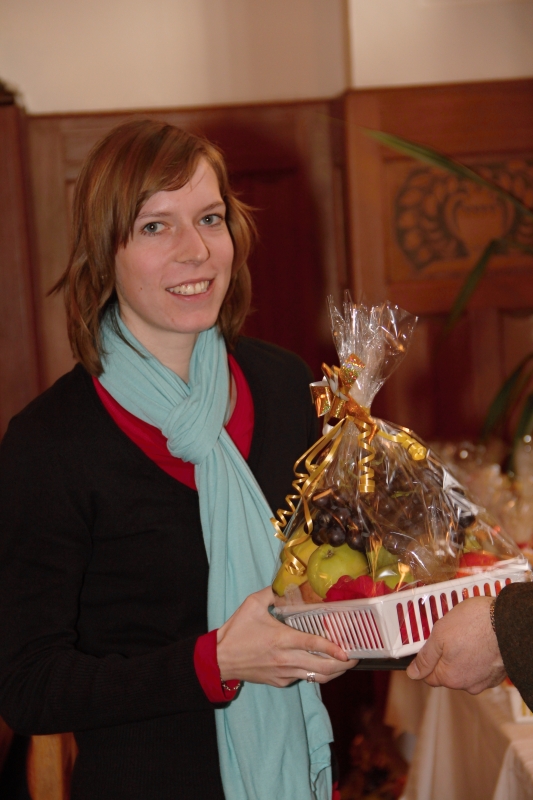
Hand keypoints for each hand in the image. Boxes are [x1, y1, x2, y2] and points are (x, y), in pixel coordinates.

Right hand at [217, 587, 357, 686]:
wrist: (220, 659)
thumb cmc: (237, 630)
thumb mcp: (252, 604)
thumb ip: (273, 592)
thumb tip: (287, 584)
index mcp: (282, 639)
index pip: (314, 645)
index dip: (334, 649)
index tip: (348, 651)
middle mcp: (286, 659)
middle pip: (322, 667)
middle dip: (343, 665)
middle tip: (354, 658)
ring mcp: (284, 673)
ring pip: (316, 677)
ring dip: (333, 672)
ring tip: (343, 664)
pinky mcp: (279, 681)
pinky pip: (302, 678)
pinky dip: (314, 672)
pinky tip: (318, 663)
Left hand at [406, 596, 505, 693]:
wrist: (509, 622)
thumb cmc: (474, 624)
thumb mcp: (439, 634)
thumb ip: (425, 657)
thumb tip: (413, 674)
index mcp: (450, 677)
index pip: (429, 676)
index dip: (426, 659)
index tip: (430, 645)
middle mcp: (467, 684)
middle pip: (447, 673)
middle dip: (446, 656)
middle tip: (450, 634)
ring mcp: (484, 680)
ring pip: (465, 670)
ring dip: (463, 657)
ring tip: (467, 635)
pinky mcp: (497, 674)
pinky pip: (481, 668)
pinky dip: (478, 657)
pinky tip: (480, 641)